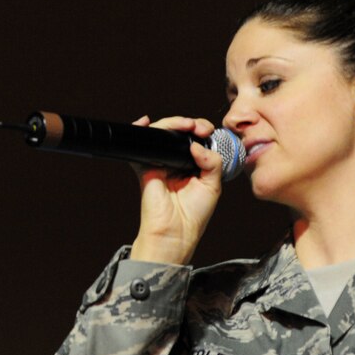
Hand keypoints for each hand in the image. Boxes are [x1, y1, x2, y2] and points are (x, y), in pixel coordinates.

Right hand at [129, 115, 226, 265]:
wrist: (175, 231)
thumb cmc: (193, 215)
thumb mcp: (213, 185)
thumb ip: (212, 161)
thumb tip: (196, 144)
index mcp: (194, 167)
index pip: (197, 140)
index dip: (203, 130)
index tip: (208, 132)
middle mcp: (177, 163)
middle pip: (180, 133)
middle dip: (190, 124)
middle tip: (199, 128)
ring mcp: (161, 163)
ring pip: (163, 134)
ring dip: (173, 123)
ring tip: (186, 126)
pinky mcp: (145, 167)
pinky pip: (142, 145)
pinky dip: (141, 130)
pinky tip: (146, 123)